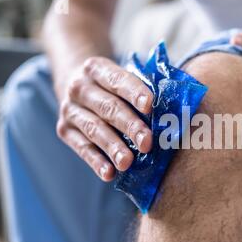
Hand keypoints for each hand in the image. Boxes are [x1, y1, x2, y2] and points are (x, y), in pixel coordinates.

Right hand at [56, 57, 152, 181]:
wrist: (78, 87)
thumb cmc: (114, 86)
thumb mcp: (123, 77)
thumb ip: (144, 89)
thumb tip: (176, 109)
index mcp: (96, 68)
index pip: (117, 79)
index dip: (134, 92)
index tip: (150, 106)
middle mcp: (79, 87)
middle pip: (108, 107)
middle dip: (129, 126)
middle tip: (147, 143)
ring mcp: (70, 110)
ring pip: (94, 129)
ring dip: (113, 147)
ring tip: (128, 162)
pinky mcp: (65, 130)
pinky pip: (82, 148)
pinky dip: (96, 161)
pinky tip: (109, 173)